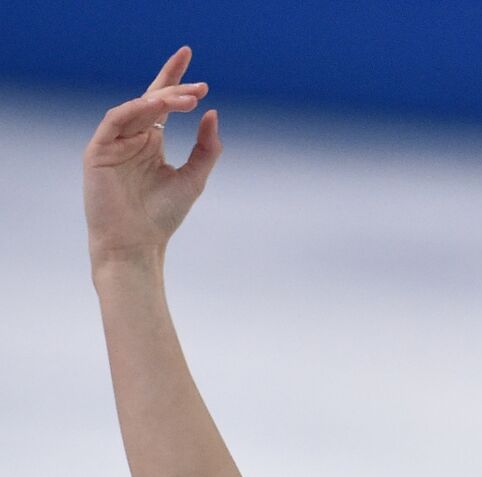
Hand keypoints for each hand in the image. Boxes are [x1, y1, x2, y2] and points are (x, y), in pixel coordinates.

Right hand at [83, 46, 220, 263]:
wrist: (138, 244)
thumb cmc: (162, 215)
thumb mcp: (194, 177)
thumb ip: (206, 147)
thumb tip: (212, 113)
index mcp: (150, 142)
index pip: (161, 102)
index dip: (173, 78)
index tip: (188, 56)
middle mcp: (131, 138)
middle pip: (151, 102)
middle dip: (174, 89)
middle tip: (200, 86)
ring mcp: (113, 143)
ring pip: (136, 109)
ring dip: (161, 100)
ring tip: (188, 99)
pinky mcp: (98, 150)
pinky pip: (115, 120)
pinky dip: (135, 110)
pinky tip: (156, 107)